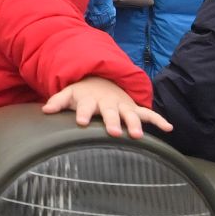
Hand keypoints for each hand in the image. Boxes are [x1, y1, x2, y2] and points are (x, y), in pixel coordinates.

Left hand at [42, 76, 171, 139]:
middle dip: (112, 121)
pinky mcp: (134, 108)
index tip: (80, 122)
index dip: (82, 113)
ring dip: (134, 124)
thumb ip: (57, 101)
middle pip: (110, 112)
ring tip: (137, 135)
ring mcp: (123, 105)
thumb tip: (45, 110)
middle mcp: (108, 103)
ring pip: (130, 114)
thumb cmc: (82, 93)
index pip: (85, 106)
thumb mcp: (68, 94)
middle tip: (113, 132)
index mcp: (90, 100)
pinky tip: (169, 128)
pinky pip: (149, 114)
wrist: (101, 79)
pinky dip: (159, 120)